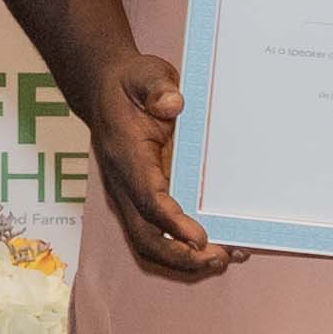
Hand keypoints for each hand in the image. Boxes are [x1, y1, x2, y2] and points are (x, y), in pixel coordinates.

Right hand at [79, 44, 222, 279]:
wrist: (106, 90)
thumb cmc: (130, 83)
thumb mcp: (144, 73)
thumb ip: (157, 87)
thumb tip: (173, 104)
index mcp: (126, 157)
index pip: (146, 198)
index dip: (172, 222)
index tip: (199, 237)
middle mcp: (125, 185)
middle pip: (145, 236)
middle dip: (179, 255)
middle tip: (219, 258)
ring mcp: (132, 196)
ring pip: (150, 242)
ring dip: (184, 260)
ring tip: (225, 257)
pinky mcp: (144, 199)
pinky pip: (160, 233)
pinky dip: (185, 248)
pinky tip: (219, 246)